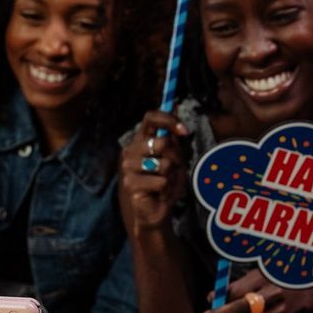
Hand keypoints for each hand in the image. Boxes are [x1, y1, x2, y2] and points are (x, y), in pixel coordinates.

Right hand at [119, 110, 189, 234]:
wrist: (156, 209)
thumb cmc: (165, 181)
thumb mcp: (174, 156)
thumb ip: (173, 135)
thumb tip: (176, 103)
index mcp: (141, 139)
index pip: (150, 118)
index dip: (168, 120)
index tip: (184, 130)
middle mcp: (131, 150)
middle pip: (163, 143)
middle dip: (176, 158)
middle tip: (173, 170)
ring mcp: (128, 167)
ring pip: (164, 164)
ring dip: (172, 176)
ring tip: (165, 183)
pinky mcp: (130, 184)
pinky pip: (161, 181)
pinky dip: (167, 189)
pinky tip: (159, 193)